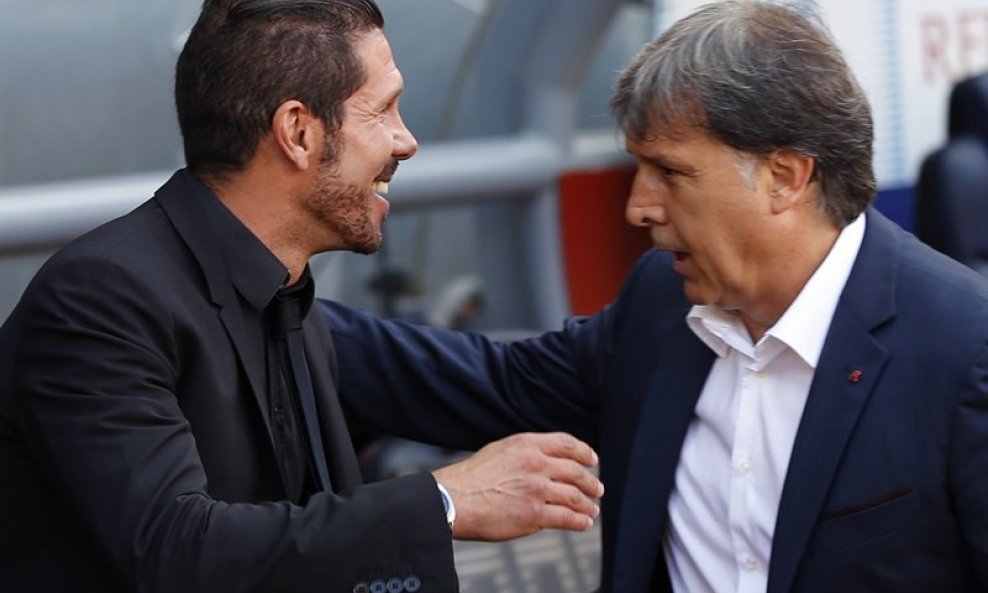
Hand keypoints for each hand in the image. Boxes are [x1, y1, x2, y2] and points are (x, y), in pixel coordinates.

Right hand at [431, 432, 603, 540]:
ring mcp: (537, 490)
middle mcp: (536, 464)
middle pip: (575, 471)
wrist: (454, 499)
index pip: (567, 443)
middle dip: (590, 481)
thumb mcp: (500, 450)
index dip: (585, 452)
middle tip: (597, 488)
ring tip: (592, 510)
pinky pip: (567, 518)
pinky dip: (580, 521)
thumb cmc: (472, 477)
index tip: (592, 460)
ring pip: (575, 496)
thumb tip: (545, 458)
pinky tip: (584, 523)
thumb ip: (525, 452)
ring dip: (588, 504)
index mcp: (527, 445)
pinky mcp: (534, 514)